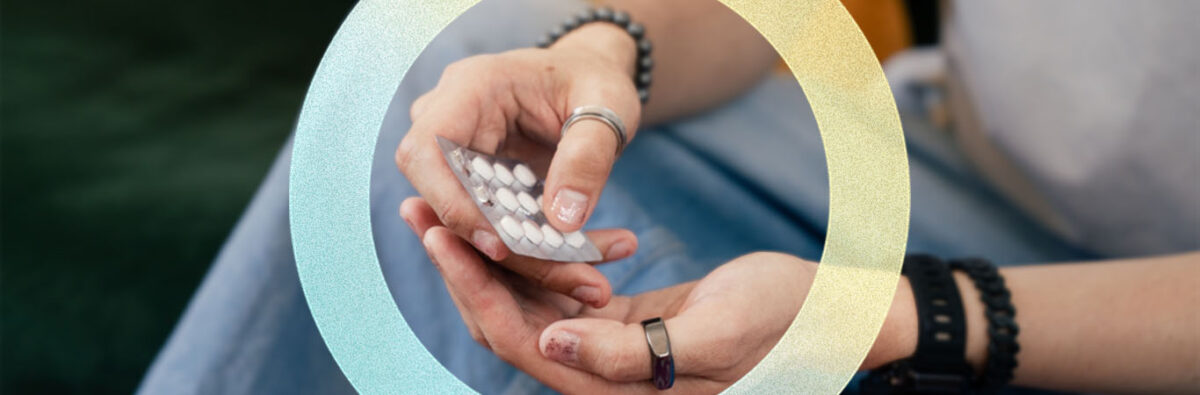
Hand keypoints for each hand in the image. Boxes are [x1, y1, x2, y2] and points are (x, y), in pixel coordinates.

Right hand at [395, 23, 641, 306]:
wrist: (589, 80)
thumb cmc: (597, 83)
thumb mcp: (609, 108)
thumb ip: (588, 158)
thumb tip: (562, 221)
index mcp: (469, 87)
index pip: (427, 152)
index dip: (451, 203)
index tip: (499, 245)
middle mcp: (447, 118)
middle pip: (439, 194)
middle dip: (493, 242)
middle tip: (560, 273)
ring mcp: (454, 150)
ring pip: (462, 217)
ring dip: (516, 253)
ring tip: (585, 278)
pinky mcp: (471, 178)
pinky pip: (485, 222)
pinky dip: (525, 246)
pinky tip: (574, 263)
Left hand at [405, 198, 918, 392]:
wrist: (830, 313)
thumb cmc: (784, 320)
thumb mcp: (714, 332)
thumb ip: (630, 352)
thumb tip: (551, 344)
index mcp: (620, 390)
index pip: (525, 345)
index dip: (477, 292)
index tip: (441, 238)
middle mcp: (606, 378)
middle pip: (512, 327)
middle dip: (465, 271)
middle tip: (422, 213)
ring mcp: (613, 351)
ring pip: (531, 308)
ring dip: (491, 261)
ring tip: (449, 211)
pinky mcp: (626, 324)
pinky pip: (564, 295)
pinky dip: (536, 262)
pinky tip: (518, 226)